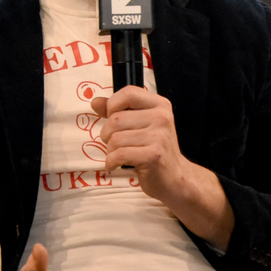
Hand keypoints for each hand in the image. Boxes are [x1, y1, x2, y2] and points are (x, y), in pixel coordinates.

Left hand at [91, 88, 235, 248]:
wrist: (174, 177)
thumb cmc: (153, 149)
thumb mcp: (140, 124)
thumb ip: (118, 111)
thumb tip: (95, 102)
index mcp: (160, 105)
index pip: (128, 93)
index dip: (112, 104)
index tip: (112, 118)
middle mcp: (161, 117)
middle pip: (115, 119)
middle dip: (107, 134)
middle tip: (116, 144)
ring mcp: (159, 136)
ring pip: (115, 138)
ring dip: (110, 150)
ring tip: (120, 155)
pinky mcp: (153, 155)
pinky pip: (119, 155)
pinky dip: (111, 162)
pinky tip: (116, 164)